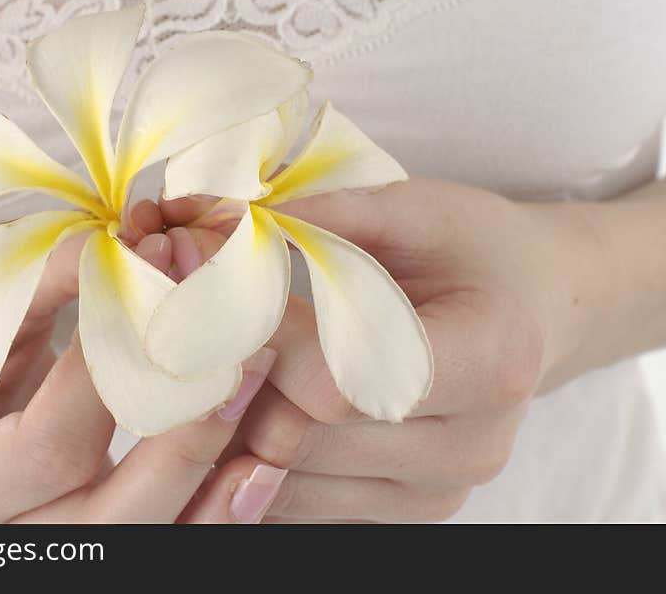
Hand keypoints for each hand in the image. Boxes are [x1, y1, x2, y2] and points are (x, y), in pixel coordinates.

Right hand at [0, 201, 279, 522]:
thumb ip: (59, 276)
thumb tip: (150, 251)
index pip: (49, 445)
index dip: (119, 373)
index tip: (169, 299)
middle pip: (108, 522)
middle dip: (185, 442)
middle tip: (241, 367)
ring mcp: (43, 548)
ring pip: (144, 545)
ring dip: (212, 486)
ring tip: (268, 427)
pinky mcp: (87, 537)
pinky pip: (160, 537)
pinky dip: (213, 510)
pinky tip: (260, 470)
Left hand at [161, 179, 610, 521]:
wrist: (534, 307)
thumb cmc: (477, 248)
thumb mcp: (415, 208)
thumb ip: (323, 216)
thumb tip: (216, 220)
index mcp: (491, 358)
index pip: (341, 379)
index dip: (261, 339)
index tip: (215, 288)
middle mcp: (472, 445)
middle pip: (300, 437)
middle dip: (231, 379)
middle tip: (185, 324)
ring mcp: (436, 492)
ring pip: (284, 483)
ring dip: (226, 427)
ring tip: (202, 366)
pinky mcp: (403, 512)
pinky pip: (296, 509)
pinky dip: (248, 467)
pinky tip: (232, 415)